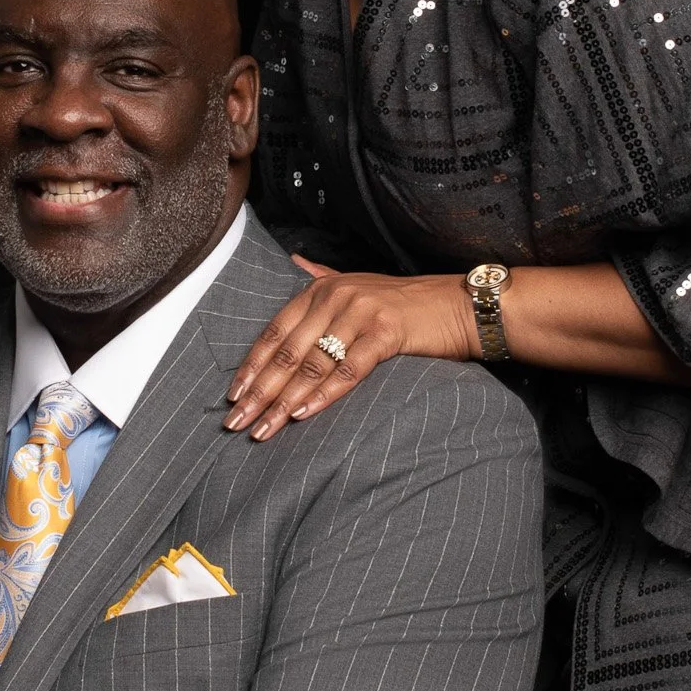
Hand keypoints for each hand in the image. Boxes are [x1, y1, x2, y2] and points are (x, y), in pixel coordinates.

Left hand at [225, 256, 477, 439]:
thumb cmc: (405, 303)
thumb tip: (294, 261)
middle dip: (259, 392)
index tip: (233, 397)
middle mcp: (334, 297)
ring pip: (312, 365)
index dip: (251, 366)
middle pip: (287, 353)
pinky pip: (347, 370)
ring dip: (284, 402)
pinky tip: (303, 416)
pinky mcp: (385, 332)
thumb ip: (322, 276)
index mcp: (319, 289)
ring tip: (264, 429)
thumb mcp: (358, 283)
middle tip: (237, 423)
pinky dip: (323, 395)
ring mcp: (359, 313)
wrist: (456, 304)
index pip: (274, 332)